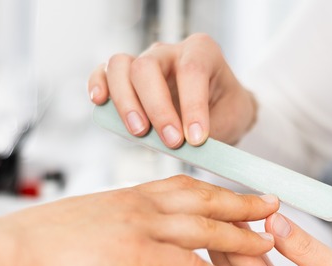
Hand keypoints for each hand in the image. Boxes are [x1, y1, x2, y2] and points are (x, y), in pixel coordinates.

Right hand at [0, 175, 278, 265]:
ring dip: (240, 236)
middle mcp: (138, 204)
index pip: (181, 185)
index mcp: (127, 195)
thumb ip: (111, 224)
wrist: (12, 247)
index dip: (214, 188)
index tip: (237, 192)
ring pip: (203, 227)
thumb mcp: (83, 222)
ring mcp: (138, 226)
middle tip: (272, 205)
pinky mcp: (133, 253)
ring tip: (268, 244)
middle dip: (241, 202)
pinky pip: (186, 264)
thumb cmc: (39, 240)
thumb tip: (122, 237)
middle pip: (203, 198)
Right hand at [88, 33, 256, 147]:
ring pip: (120, 67)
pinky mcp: (124, 76)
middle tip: (171, 141)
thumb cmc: (225, 110)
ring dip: (126, 102)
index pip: (192, 70)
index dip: (192, 106)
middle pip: (147, 67)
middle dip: (157, 108)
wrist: (218, 109)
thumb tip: (189, 148)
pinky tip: (100, 103)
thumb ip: (212, 131)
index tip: (196, 139)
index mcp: (202, 52)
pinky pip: (103, 72)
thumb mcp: (233, 119)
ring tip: (139, 132)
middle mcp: (169, 52)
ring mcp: (143, 60)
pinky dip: (98, 85)